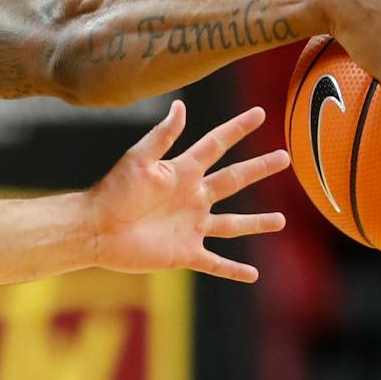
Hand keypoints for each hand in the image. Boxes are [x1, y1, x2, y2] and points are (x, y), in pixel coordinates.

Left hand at [84, 101, 288, 283]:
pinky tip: (253, 274)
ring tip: (281, 221)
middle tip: (284, 158)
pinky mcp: (185, 253)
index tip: (259, 114)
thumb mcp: (139, 159)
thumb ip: (163, 136)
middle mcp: (192, 198)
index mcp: (183, 172)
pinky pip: (215, 263)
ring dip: (256, 223)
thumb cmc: (113, 191)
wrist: (95, 229)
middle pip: (233, 180)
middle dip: (258, 169)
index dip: (238, 129)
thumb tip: (180, 105)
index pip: (217, 145)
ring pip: (232, 224)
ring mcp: (191, 226)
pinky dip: (233, 270)